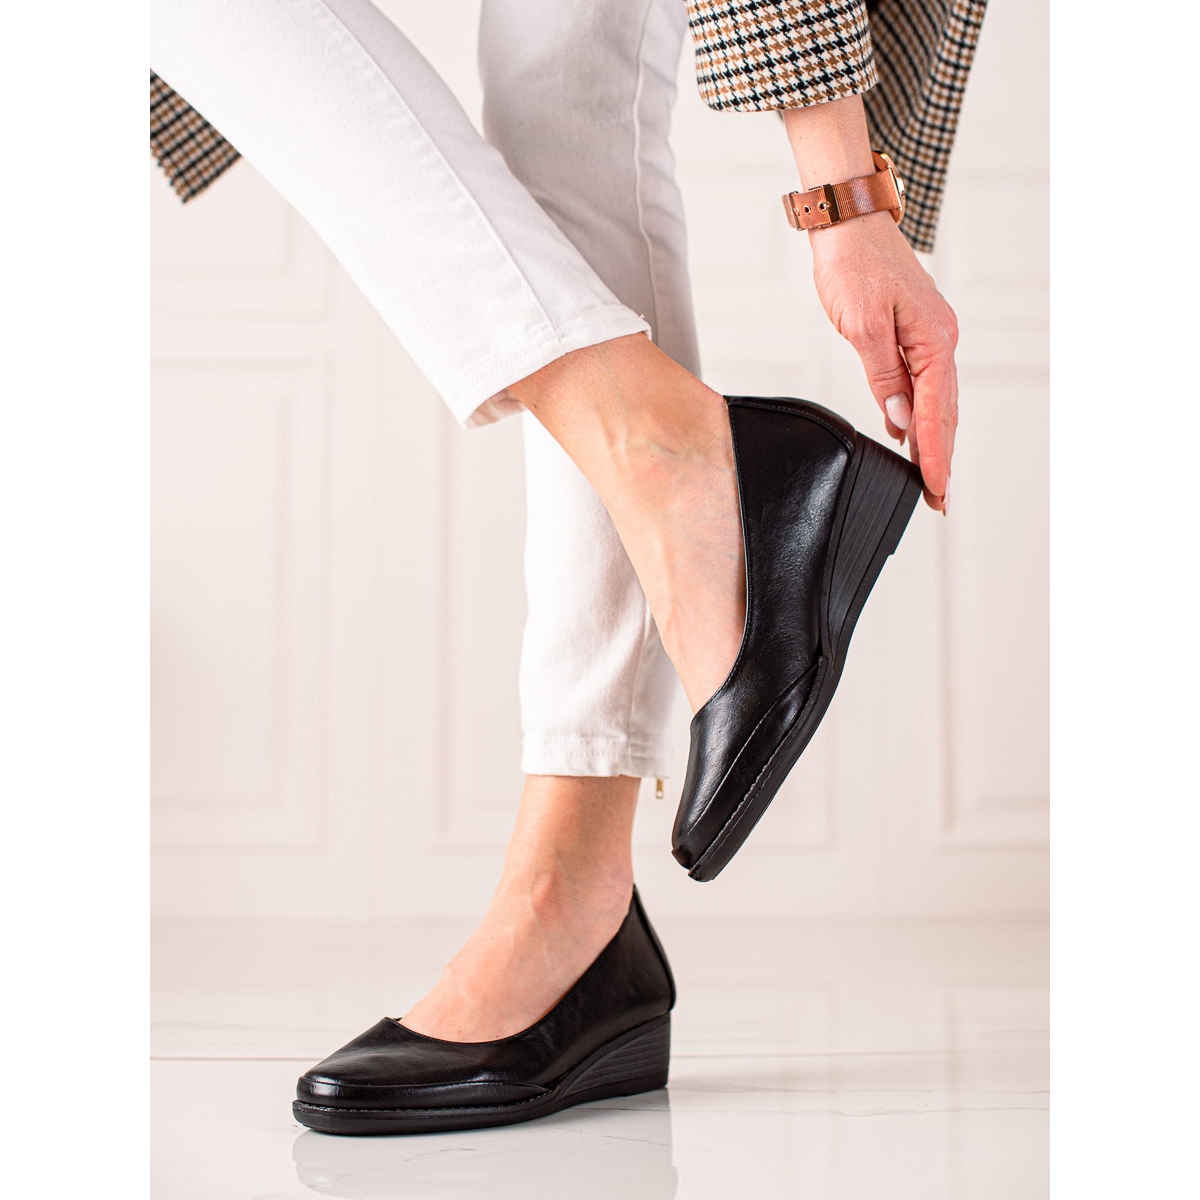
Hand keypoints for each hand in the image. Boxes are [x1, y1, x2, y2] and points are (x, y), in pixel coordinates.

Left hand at [809, 210, 957, 511]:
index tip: (937, 489)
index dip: (936, 455)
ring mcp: (930, 336)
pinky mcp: (914, 333)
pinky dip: (921, 413)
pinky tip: (910, 434)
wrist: (849, 223)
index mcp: (934, 340)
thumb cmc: (853, 264)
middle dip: (941, 457)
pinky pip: (923, 383)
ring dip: (933, 439)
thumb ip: (883, 374)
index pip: (936, 412)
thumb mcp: (862, 325)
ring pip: (936, 400)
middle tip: (938, 499)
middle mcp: (940, 340)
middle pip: (944, 412)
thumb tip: (899, 416)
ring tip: (930, 478)